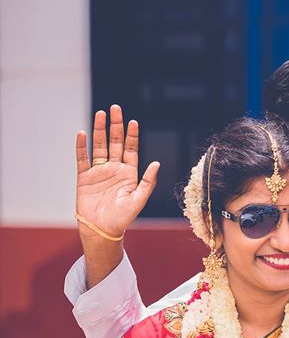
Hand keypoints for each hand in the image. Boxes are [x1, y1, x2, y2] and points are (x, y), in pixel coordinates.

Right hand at [76, 104, 159, 239]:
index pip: (130, 149)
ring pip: (99, 146)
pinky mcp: (84, 178)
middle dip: (115, 126)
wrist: (101, 230)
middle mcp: (114, 170)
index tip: (133, 122)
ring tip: (101, 114)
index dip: (131, 136)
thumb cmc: (122, 218)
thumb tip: (157, 164)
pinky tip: (82, 133)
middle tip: (116, 108)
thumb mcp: (138, 200)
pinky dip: (82, 147)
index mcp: (129, 174)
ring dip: (100, 130)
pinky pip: (83, 159)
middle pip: (114, 143)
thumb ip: (147, 182)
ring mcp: (99, 172)